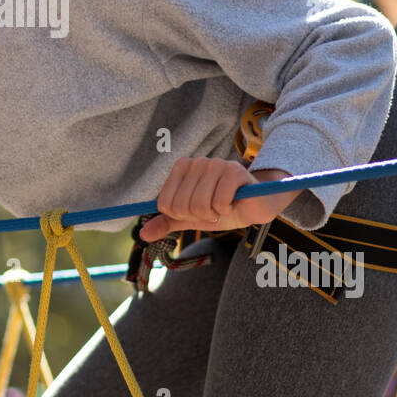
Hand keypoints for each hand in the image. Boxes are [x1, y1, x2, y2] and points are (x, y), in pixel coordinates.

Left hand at [138, 159, 302, 242]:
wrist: (254, 206)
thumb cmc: (222, 209)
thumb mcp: (191, 218)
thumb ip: (167, 222)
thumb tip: (142, 234)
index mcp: (181, 168)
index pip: (165, 204)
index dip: (182, 215)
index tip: (197, 211)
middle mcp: (197, 162)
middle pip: (182, 206)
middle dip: (199, 216)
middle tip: (213, 209)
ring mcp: (215, 164)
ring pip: (200, 204)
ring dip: (214, 213)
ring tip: (224, 205)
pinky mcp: (234, 171)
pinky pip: (219, 201)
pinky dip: (226, 208)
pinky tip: (234, 201)